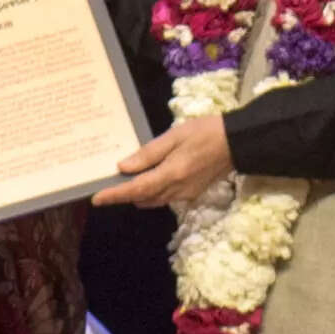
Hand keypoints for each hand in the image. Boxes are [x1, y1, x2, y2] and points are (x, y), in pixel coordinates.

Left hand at [91, 118, 232, 208]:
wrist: (237, 143)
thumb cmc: (205, 132)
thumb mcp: (174, 136)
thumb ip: (148, 153)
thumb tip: (124, 167)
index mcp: (172, 174)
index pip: (136, 189)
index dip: (115, 195)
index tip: (97, 199)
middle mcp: (177, 189)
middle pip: (143, 198)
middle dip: (124, 195)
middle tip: (106, 187)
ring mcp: (185, 194)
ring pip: (153, 200)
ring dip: (137, 195)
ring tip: (122, 184)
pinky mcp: (192, 193)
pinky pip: (165, 197)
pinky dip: (151, 192)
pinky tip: (147, 180)